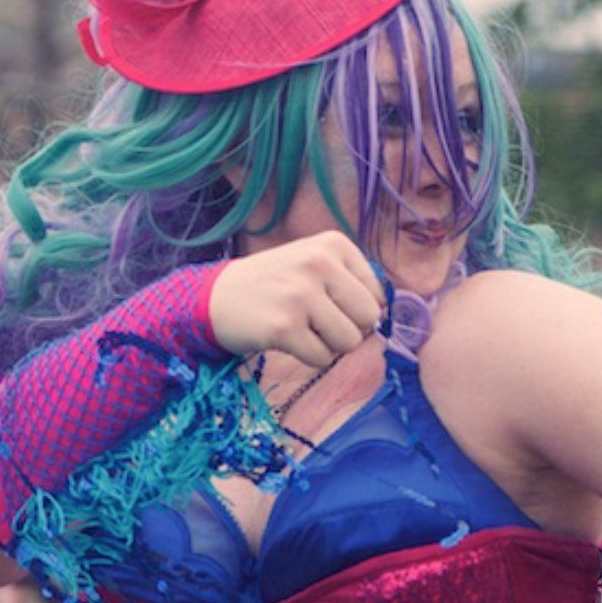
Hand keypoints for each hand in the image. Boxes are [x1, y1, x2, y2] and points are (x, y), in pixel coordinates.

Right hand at [207, 231, 386, 366]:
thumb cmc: (274, 284)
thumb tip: (386, 318)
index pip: (377, 294)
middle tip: (316, 321)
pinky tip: (287, 339)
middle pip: (368, 318)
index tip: (329, 304)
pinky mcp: (284, 327)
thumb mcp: (313, 263)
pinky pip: (322, 358)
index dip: (357, 309)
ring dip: (329, 345)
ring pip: (349, 341)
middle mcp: (319, 263)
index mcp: (333, 244)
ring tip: (302, 328)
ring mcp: (301, 294)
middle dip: (348, 329)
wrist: (215, 297)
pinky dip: (309, 357)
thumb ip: (352, 282)